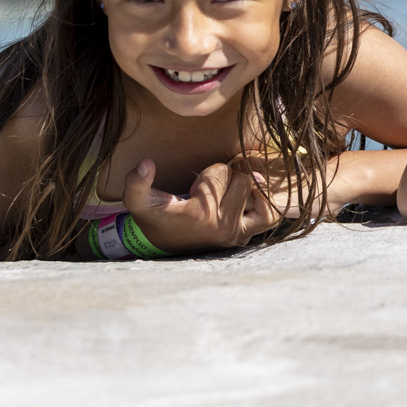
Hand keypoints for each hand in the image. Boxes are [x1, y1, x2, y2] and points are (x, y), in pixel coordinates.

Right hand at [120, 158, 278, 253]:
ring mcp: (238, 234)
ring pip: (256, 192)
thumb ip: (136, 182)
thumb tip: (146, 163)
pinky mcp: (247, 237)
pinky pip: (270, 215)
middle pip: (242, 180)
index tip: (194, 188)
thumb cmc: (155, 218)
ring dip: (245, 188)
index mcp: (201, 215)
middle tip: (209, 190)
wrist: (163, 243)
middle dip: (227, 178)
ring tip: (228, 192)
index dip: (209, 172)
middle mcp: (224, 227)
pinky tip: (248, 196)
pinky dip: (264, 202)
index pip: (221, 173)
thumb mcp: (139, 201)